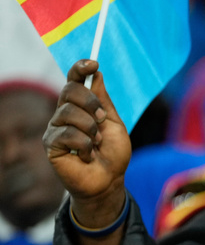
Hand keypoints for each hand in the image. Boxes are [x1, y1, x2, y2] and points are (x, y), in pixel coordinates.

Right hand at [43, 60, 130, 227]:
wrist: (109, 181)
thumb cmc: (113, 154)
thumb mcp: (114, 123)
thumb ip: (104, 100)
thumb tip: (97, 74)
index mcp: (80, 106)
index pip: (73, 81)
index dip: (80, 69)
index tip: (93, 63)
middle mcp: (64, 114)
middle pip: (69, 91)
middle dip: (91, 103)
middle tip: (103, 120)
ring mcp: (55, 128)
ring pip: (70, 112)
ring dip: (91, 129)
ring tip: (96, 143)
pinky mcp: (51, 145)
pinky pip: (67, 133)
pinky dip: (85, 145)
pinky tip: (88, 155)